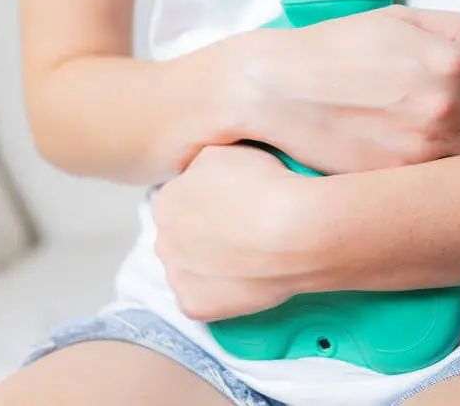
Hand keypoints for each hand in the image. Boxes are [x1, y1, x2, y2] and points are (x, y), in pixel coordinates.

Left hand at [152, 145, 323, 320]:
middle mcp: (163, 240)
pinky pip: (203, 300)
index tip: (233, 207)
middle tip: (242, 233)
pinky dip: (221, 294)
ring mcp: (177, 276)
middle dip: (205, 236)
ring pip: (191, 270)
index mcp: (165, 202)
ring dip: (210, 266)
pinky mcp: (194, 306)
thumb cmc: (267, 186)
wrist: (296, 232)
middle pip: (181, 238)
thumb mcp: (225, 151)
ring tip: (249, 259)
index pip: (180, 202)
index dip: (208, 203)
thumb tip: (203, 175)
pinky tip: (246, 281)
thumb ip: (202, 166)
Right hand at [212, 5, 459, 173]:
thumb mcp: (395, 20)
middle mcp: (445, 107)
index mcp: (449, 62)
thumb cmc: (334, 48)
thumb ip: (456, 29)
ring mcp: (426, 148)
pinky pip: (454, 178)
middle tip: (454, 110)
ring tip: (441, 134)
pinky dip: (448, 167)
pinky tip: (423, 154)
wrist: (278, 90)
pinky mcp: (403, 177)